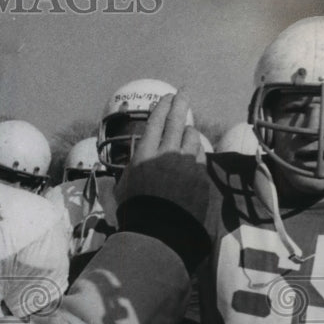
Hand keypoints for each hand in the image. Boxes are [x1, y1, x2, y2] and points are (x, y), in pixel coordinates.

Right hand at [115, 93, 208, 224]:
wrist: (161, 232)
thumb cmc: (135, 211)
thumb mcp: (122, 188)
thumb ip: (128, 169)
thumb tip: (133, 159)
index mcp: (144, 155)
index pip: (155, 122)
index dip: (161, 107)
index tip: (167, 97)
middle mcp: (167, 153)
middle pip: (176, 121)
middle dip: (181, 103)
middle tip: (184, 92)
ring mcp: (187, 163)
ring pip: (192, 137)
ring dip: (189, 132)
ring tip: (187, 132)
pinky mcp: (201, 175)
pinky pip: (199, 157)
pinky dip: (195, 154)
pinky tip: (193, 156)